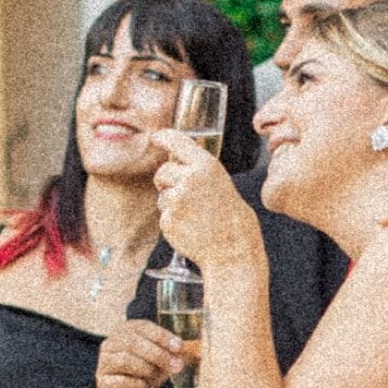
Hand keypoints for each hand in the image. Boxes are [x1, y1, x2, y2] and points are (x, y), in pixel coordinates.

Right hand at [92, 317, 187, 387]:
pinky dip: (137, 385)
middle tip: (176, 366)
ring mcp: (104, 362)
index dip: (161, 335)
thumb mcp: (158, 362)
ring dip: (147, 370)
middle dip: (158, 354)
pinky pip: (120, 381)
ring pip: (125, 360)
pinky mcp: (102, 381)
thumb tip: (183, 354)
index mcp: (126, 332)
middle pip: (133, 342)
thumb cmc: (142, 374)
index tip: (179, 346)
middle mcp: (111, 343)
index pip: (142, 327)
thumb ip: (169, 355)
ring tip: (155, 379)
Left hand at [149, 135, 254, 272]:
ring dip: (171, 204)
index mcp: (206, 166)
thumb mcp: (221, 183)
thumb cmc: (231, 219)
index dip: (164, 137)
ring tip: (194, 217)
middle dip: (166, 181)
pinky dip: (173, 222)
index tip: (156, 137)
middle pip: (163, 171)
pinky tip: (191, 229)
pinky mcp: (168, 220)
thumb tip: (176, 168)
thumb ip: (199, 172)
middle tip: (182, 195)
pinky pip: (164, 216)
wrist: (232, 249)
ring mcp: (176, 200)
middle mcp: (189, 179)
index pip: (177, 141)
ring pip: (162, 196)